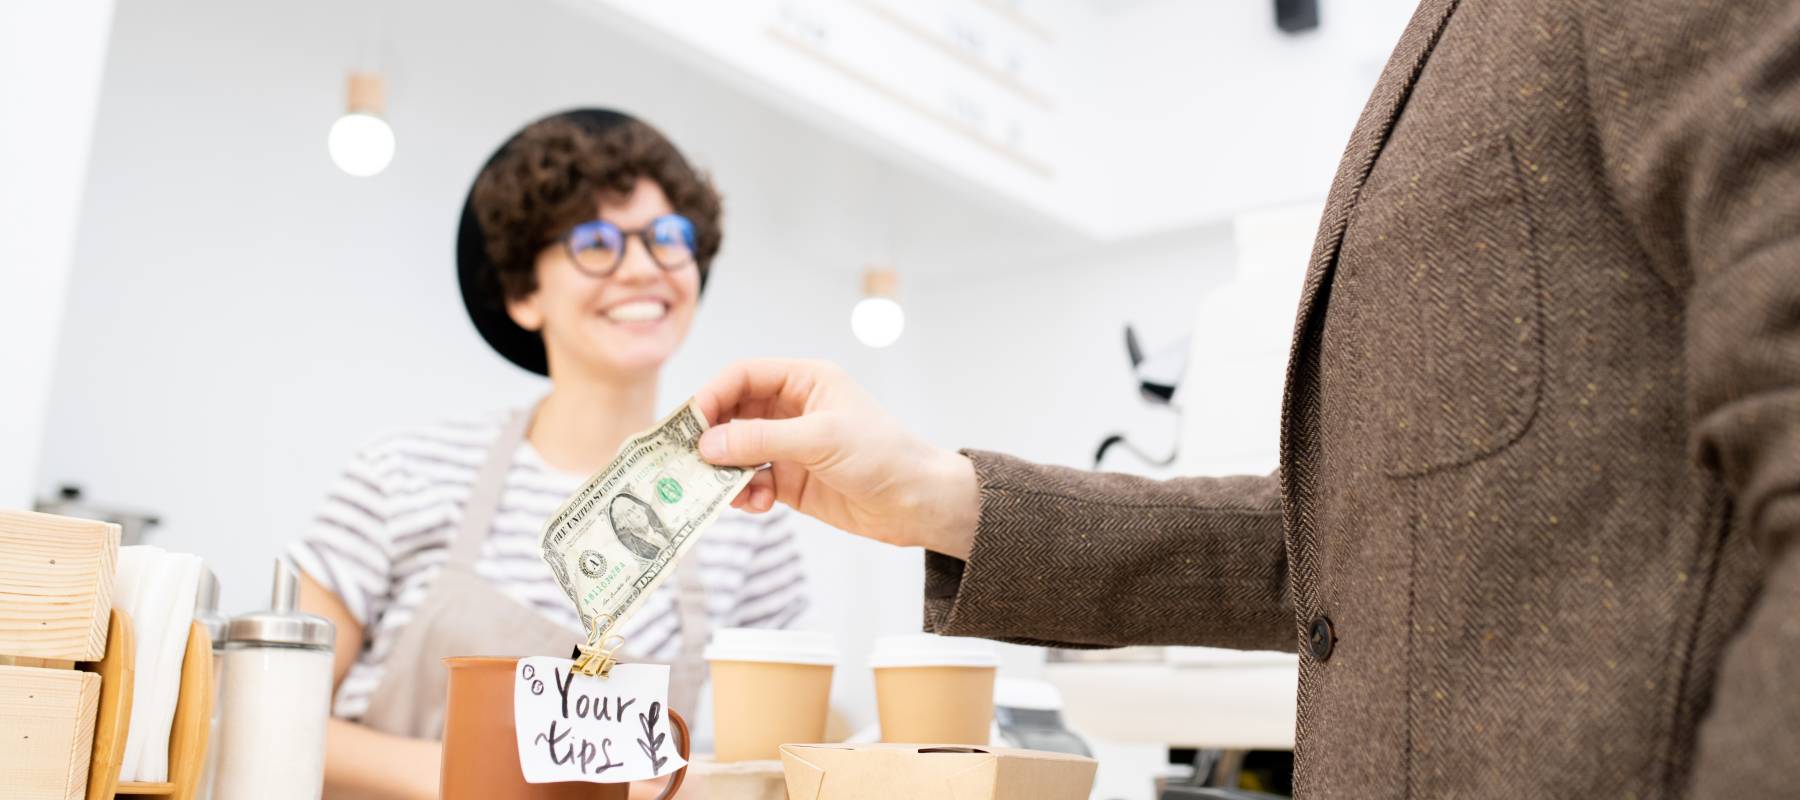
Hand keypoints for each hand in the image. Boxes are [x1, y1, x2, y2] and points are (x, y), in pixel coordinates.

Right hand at [695, 359, 978, 557]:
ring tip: (723, 490)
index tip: (690, 424)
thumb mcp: (821, 439)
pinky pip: (751, 482)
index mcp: (804, 381)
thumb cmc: (882, 455)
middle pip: (732, 414)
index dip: (713, 395)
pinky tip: (757, 505)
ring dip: (725, 471)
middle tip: (687, 461)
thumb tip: (708, 445)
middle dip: (711, 438)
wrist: (918, 503)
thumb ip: (761, 440)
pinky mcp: (791, 481)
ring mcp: (789, 446)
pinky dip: (745, 494)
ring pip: (737, 452)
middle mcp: (792, 409)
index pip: (743, 376)